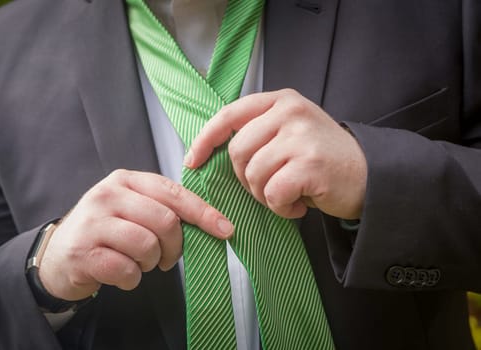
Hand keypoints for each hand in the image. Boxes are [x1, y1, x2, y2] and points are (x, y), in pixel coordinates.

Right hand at [38, 170, 233, 300]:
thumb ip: (162, 207)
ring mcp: (93, 223)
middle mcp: (107, 195)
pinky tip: (122, 274)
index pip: (173, 193)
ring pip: (147, 246)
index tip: (225, 229)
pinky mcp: (83, 252)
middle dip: (175, 246)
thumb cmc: (105, 231)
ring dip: (151, 263)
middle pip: (165, 221)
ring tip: (139, 263)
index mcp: (126, 180)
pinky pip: (127, 270)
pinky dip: (132, 278)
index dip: (203, 212)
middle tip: (167, 258)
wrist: (58, 255)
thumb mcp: (131, 208)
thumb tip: (209, 221)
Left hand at [185, 88, 366, 219]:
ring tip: (286, 195)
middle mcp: (290, 112)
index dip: (206, 139)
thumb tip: (211, 152)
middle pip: (238, 151)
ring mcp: (301, 136)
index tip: (193, 160)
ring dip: (264, 195)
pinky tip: (298, 205)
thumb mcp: (291, 131)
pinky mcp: (310, 164)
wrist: (370, 175)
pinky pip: (272, 194)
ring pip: (253, 174)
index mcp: (281, 101)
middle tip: (268, 187)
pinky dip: (281, 208)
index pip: (229, 114)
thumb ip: (259, 131)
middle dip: (245, 178)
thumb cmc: (323, 158)